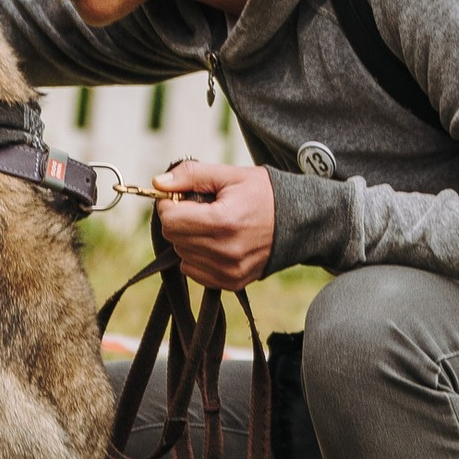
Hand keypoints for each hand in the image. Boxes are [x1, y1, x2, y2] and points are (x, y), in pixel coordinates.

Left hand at [152, 158, 276, 287]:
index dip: (171, 204)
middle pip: (174, 237)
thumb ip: (190, 175)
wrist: (300, 221)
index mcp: (224, 222)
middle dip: (179, 220)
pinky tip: (218, 242)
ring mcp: (229, 271)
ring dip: (189, 238)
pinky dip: (198, 256)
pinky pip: (194, 271)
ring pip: (182, 255)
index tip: (185, 196)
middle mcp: (226, 251)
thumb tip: (157, 183)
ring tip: (213, 225)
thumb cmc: (263, 194)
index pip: (170, 219)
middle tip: (201, 209)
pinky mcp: (232, 283)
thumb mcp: (229, 175)